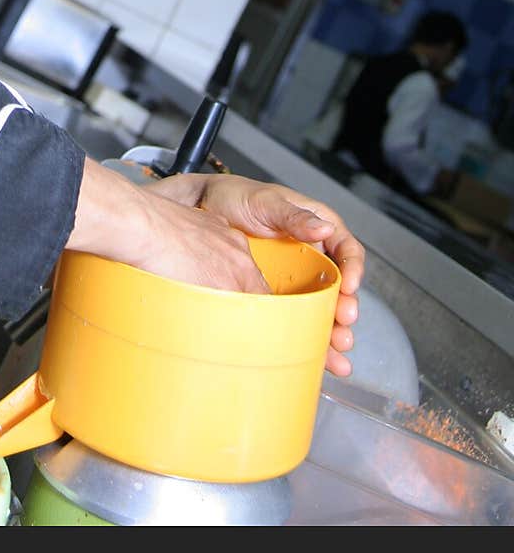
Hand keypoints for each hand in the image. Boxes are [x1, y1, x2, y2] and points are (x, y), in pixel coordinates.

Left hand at [146, 172, 363, 376]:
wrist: (200, 208)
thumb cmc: (235, 196)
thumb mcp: (265, 202)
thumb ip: (294, 216)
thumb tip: (324, 228)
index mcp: (316, 226)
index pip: (346, 250)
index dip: (353, 270)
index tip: (349, 287)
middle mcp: (311, 253)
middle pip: (338, 285)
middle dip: (344, 308)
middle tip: (343, 325)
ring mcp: (295, 275)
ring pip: (321, 305)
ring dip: (332, 329)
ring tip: (337, 349)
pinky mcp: (277, 292)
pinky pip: (296, 315)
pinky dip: (308, 335)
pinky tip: (318, 355)